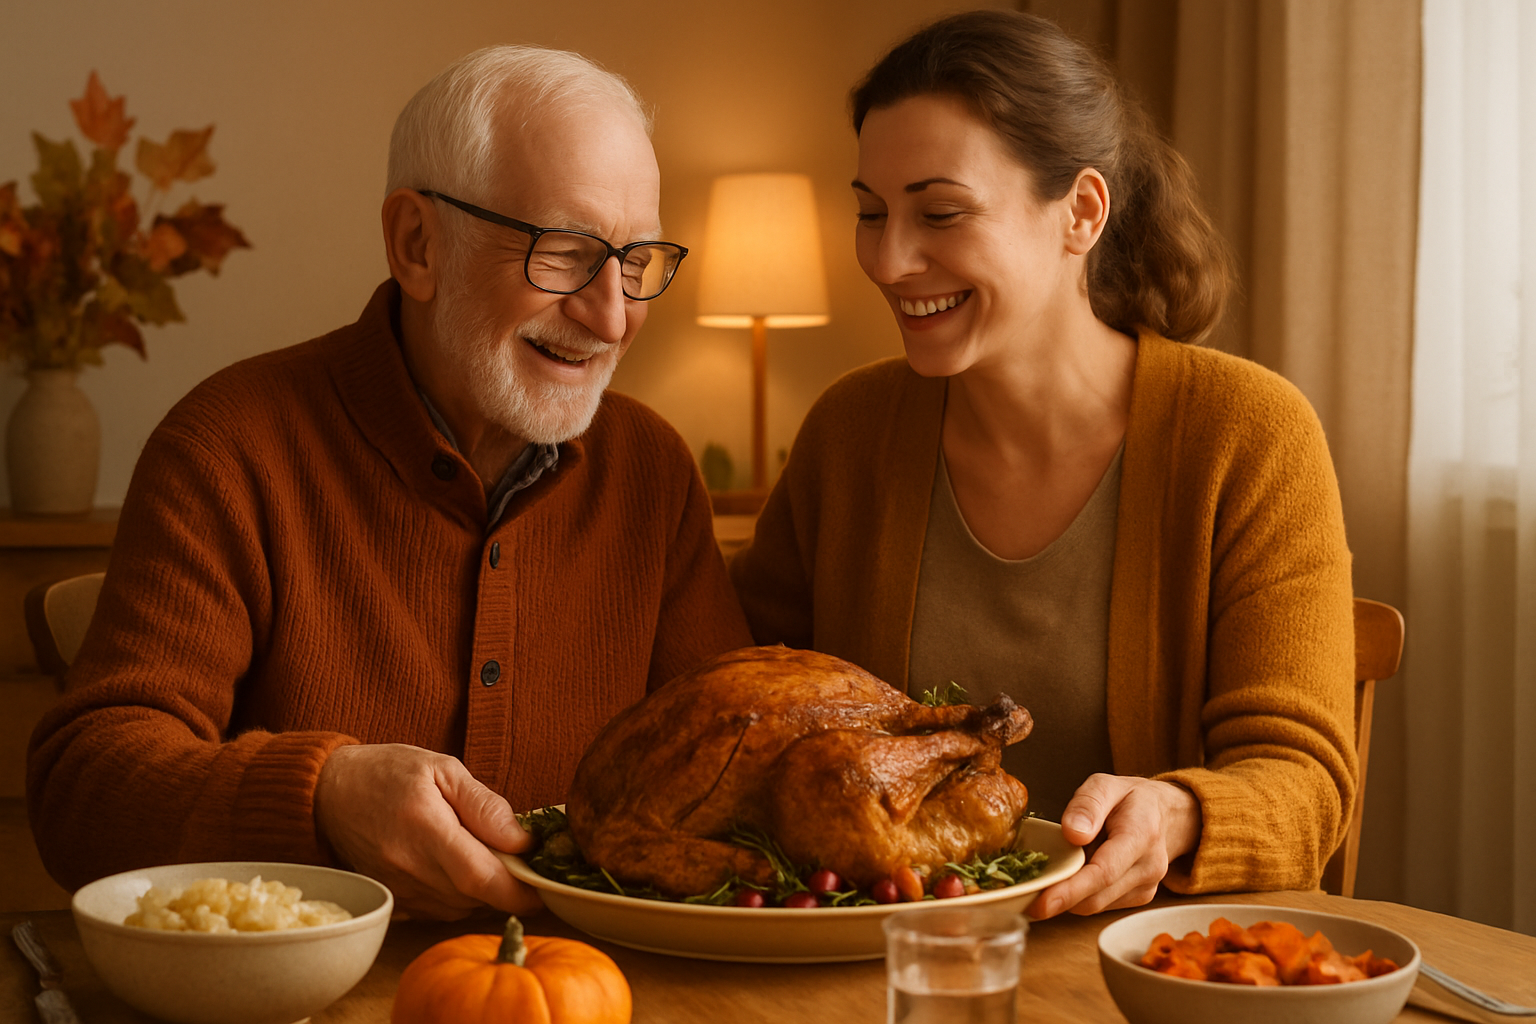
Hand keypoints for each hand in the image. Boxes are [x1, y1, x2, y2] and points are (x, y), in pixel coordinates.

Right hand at [313, 743, 541, 919]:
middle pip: (476, 897)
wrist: (326, 794)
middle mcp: (410, 868)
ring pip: (460, 908)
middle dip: (506, 885)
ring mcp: (398, 890)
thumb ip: (484, 805)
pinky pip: (438, 911)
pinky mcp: (392, 901)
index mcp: (426, 829)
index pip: (481, 877)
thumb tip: (522, 839)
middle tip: (519, 859)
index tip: (544, 886)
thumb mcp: (441, 768)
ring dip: (482, 890)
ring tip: (481, 854)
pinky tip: (454, 868)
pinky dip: (457, 896)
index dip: (520, 890)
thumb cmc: (386, 773)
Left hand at [1026, 774, 1200, 919]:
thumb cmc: (1132, 799)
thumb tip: (1073, 833)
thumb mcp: (1106, 785)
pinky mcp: (1139, 898)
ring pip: (1097, 905)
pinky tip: (1074, 875)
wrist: (1169, 816)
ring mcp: (1146, 887)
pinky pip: (1102, 904)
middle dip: (1060, 899)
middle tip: (1026, 894)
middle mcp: (1148, 867)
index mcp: (1141, 835)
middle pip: (1097, 897)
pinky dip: (1082, 895)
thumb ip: (1088, 804)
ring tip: (1053, 873)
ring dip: (1070, 896)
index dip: (1071, 891)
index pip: (1104, 872)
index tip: (1043, 902)